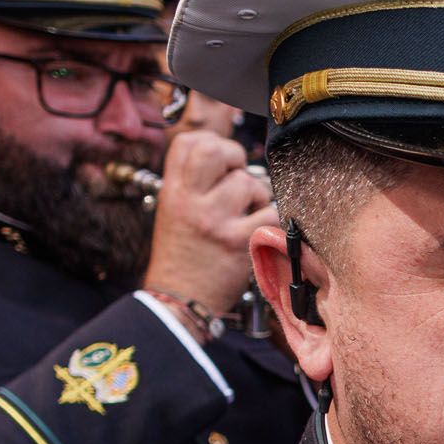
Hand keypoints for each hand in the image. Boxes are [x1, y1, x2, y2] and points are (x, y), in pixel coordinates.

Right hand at [140, 129, 271, 323]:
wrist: (180, 300)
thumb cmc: (183, 257)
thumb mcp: (174, 212)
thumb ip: (194, 183)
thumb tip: (227, 159)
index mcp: (173, 192)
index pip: (188, 142)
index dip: (212, 142)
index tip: (223, 161)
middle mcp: (189, 202)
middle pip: (214, 150)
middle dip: (235, 157)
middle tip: (239, 175)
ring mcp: (214, 220)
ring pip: (248, 183)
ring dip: (258, 196)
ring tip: (249, 213)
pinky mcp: (238, 242)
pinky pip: (270, 214)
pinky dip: (271, 220)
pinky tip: (260, 230)